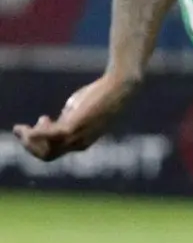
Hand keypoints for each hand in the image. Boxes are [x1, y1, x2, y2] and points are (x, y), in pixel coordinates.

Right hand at [12, 71, 138, 161]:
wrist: (120, 87)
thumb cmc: (102, 94)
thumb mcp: (81, 109)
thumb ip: (68, 118)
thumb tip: (59, 121)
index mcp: (81, 141)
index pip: (55, 151)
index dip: (40, 142)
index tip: (41, 119)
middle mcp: (79, 143)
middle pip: (47, 155)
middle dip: (29, 146)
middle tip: (21, 129)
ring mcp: (77, 136)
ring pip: (46, 151)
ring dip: (29, 141)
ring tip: (22, 128)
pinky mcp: (75, 126)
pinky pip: (49, 137)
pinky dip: (35, 135)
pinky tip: (27, 128)